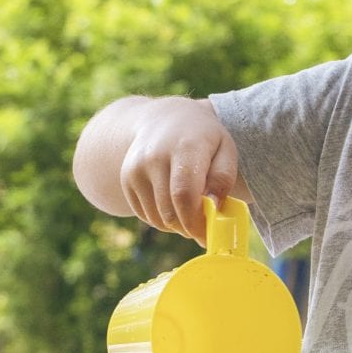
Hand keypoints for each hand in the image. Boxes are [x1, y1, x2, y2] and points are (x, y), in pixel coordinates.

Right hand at [117, 97, 241, 241]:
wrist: (163, 118)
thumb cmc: (202, 137)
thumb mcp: (225, 148)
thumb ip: (223, 178)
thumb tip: (213, 207)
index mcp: (184, 147)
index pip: (184, 196)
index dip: (196, 222)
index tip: (208, 234)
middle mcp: (154, 157)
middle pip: (170, 212)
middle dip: (189, 228)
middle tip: (203, 228)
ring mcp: (136, 168)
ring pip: (157, 218)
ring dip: (176, 226)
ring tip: (190, 211)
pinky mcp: (127, 180)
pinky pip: (146, 215)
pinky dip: (162, 220)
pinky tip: (173, 204)